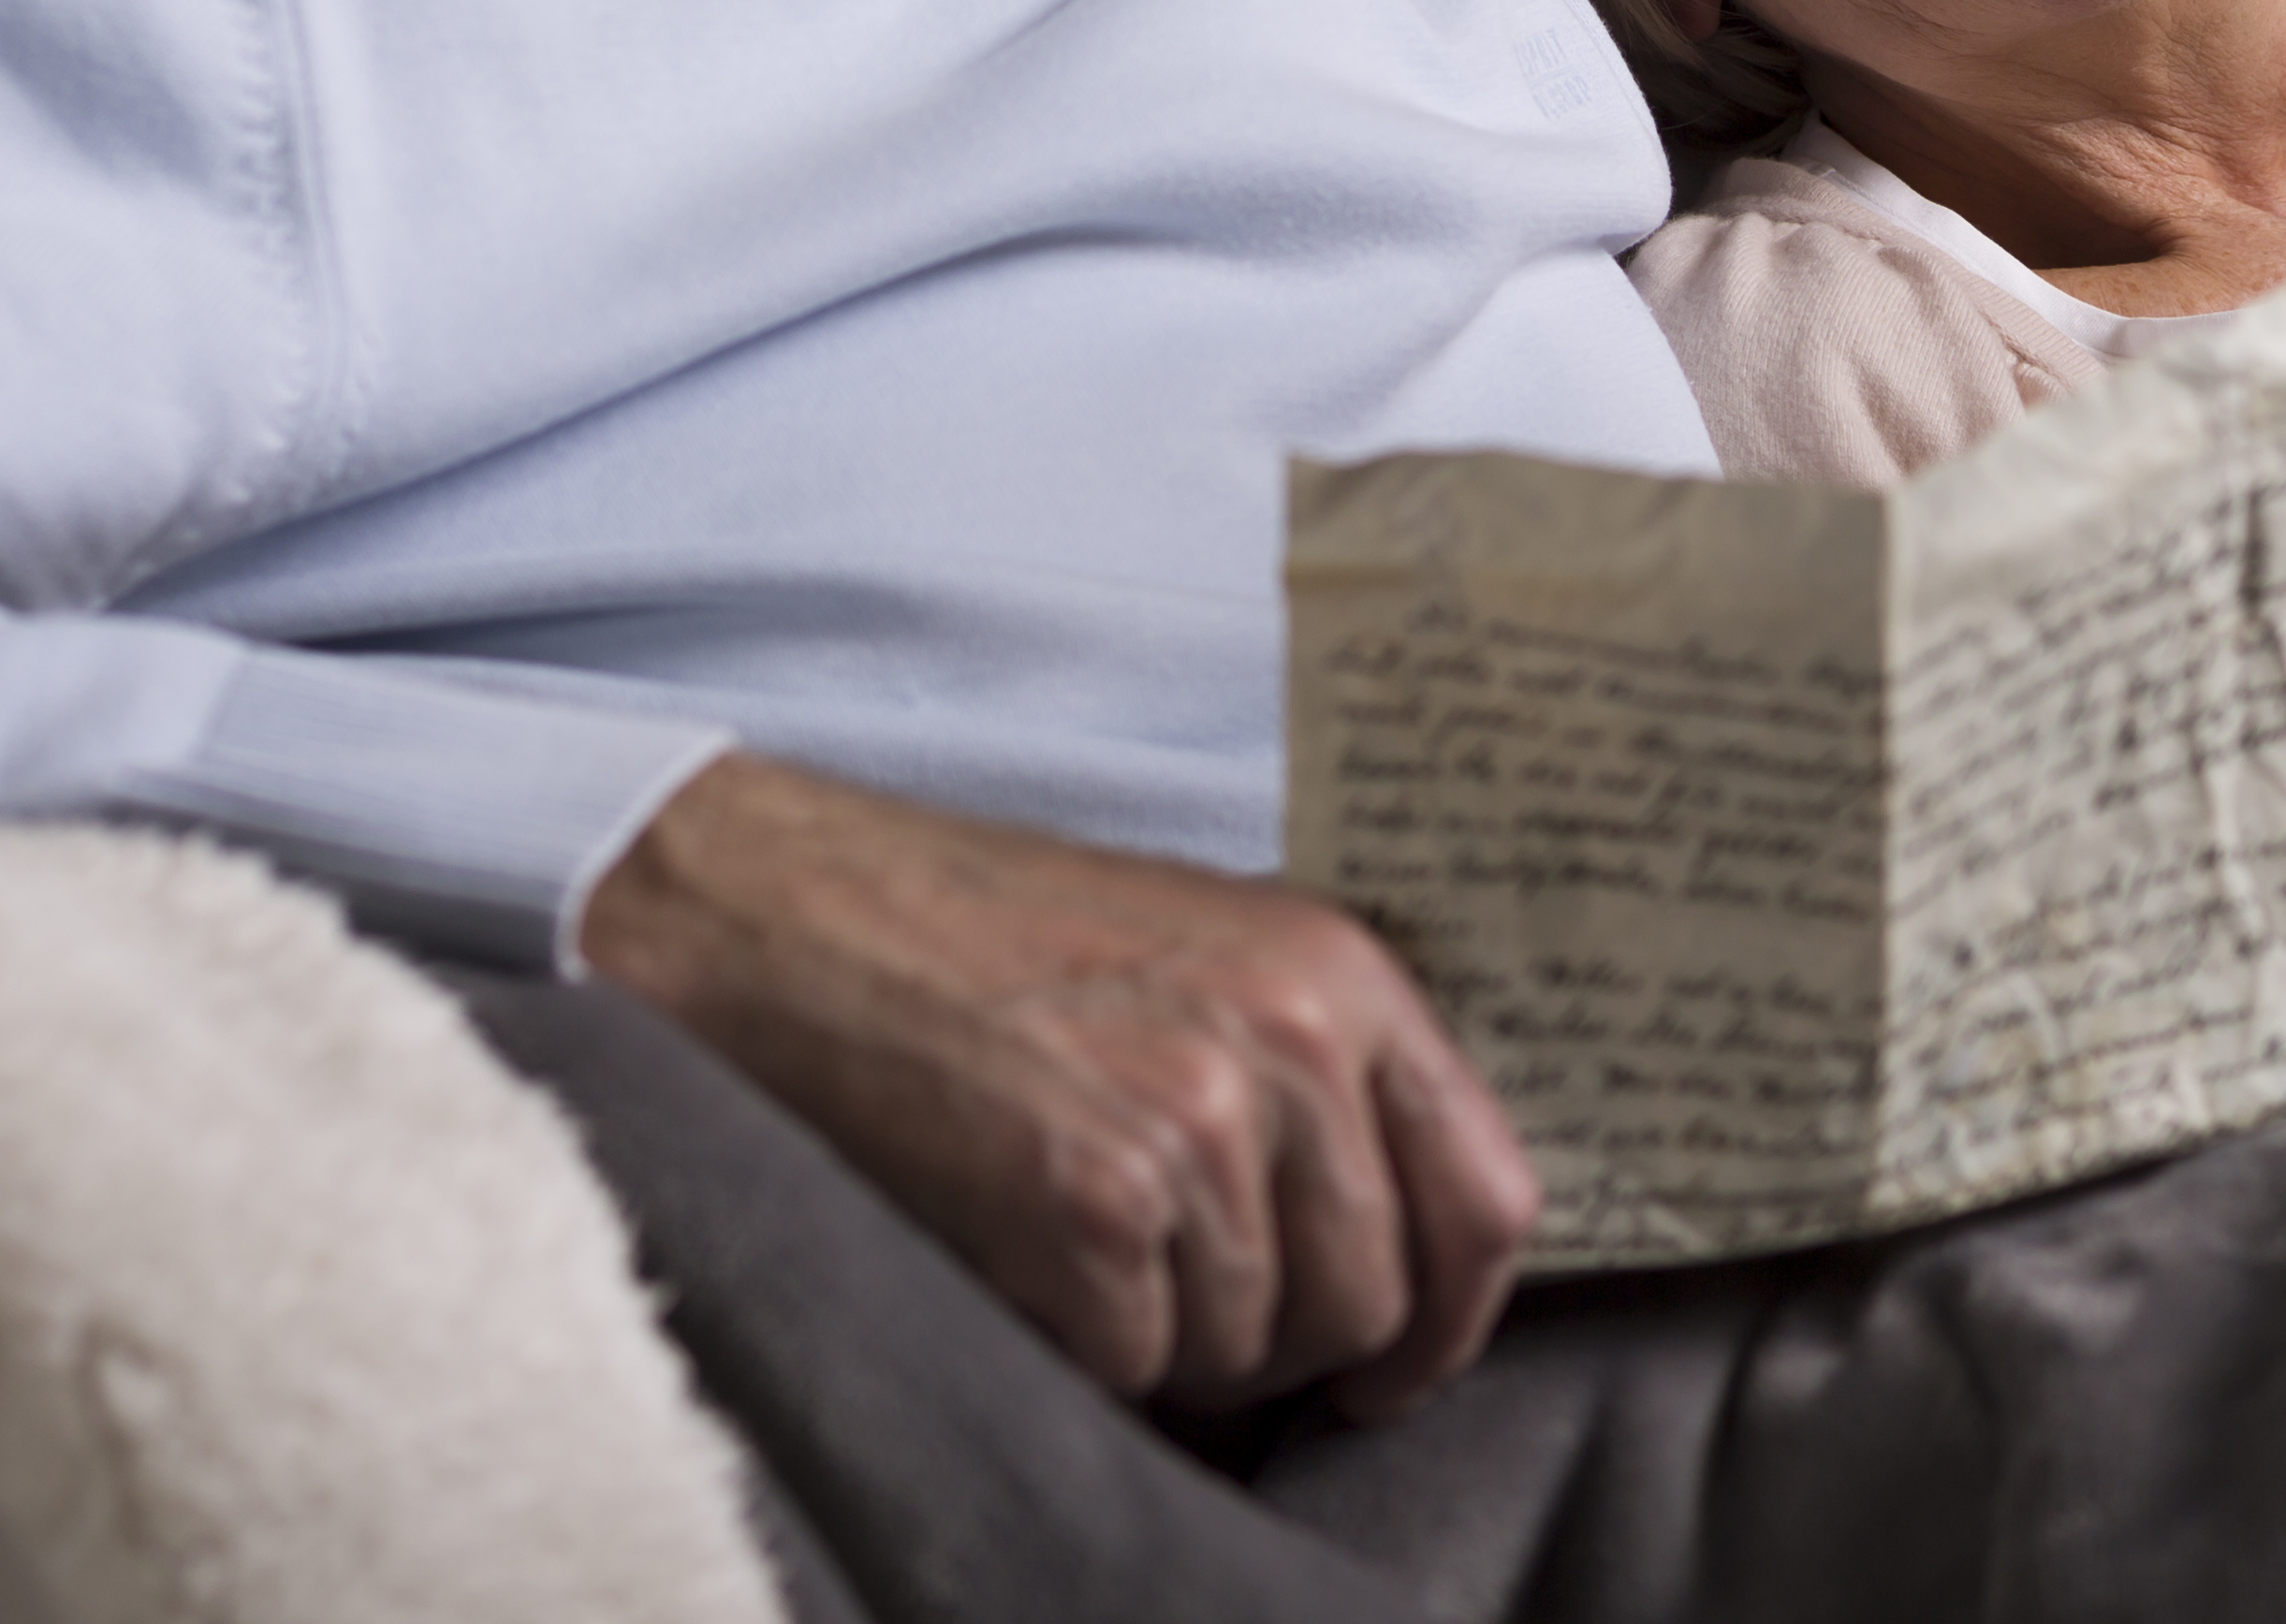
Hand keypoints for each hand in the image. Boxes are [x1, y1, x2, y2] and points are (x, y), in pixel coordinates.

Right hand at [574, 751, 1535, 1419]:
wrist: (793, 915)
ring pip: (1254, 1350)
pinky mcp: (1092, 1197)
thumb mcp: (1203, 962)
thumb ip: (1318, 1082)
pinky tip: (1020, 1258)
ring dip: (1168, 1343)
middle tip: (1174, 1297)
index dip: (1448, 1319)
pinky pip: (1138, 1362)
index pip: (1492, 1197)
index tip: (1394, 1369)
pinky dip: (1078, 1346)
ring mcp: (1197, 1117)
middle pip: (1371, 1300)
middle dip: (1282, 1343)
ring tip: (1076, 1243)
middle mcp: (1292, 1037)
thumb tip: (1398, 1266)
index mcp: (1339, 970)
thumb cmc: (983, 946)